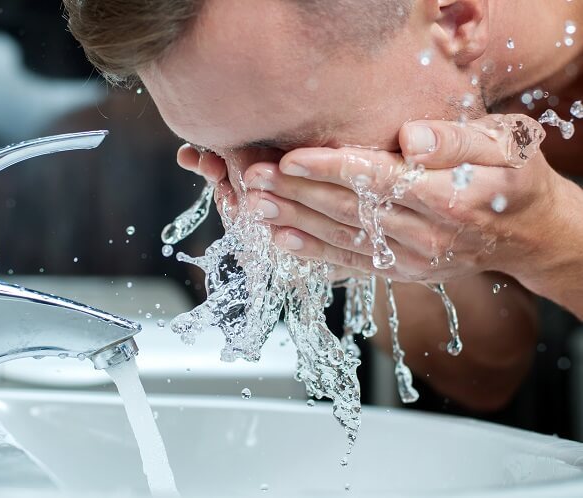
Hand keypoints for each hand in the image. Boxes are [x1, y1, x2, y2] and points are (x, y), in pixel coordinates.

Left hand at [245, 114, 559, 282]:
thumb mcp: (506, 146)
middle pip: (350, 210)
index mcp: (449, 198)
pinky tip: (281, 240)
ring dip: (295, 221)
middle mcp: (426, 235)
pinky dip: (313, 253)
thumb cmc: (514, 178)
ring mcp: (411, 259)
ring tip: (254, 205)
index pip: (376, 179)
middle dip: (297, 192)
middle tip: (254, 177)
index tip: (289, 158)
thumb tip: (411, 138)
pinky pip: (351, 263)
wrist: (527, 234)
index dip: (330, 168)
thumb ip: (457, 141)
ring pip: (343, 238)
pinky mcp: (400, 273)